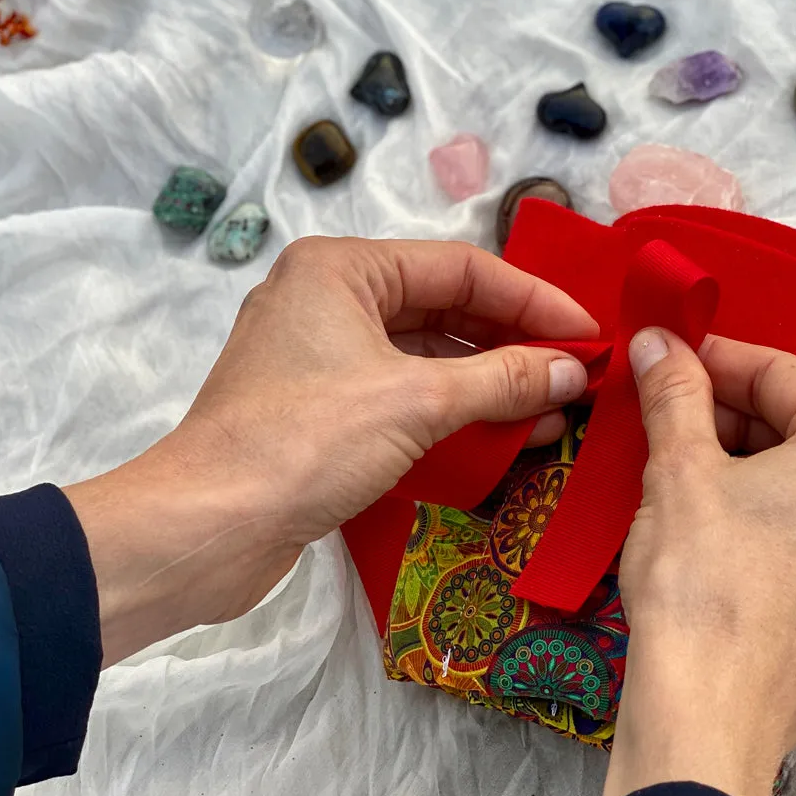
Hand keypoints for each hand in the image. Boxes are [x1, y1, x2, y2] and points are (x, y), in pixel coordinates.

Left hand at [64, 237, 596, 664]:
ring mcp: (321, 354)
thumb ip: (501, 380)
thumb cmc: (305, 442)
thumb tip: (572, 371)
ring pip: (424, 353)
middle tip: (577, 374)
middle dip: (512, 343)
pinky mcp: (319, 407)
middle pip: (443, 308)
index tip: (589, 333)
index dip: (532, 300)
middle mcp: (329, 297)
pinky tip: (504, 433)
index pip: (459, 268)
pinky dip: (451, 410)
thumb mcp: (414, 402)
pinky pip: (401, 392)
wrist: (205, 528)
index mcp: (341, 268)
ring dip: (488, 382)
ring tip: (554, 410)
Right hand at [603, 329, 795, 795]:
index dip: (718, 359)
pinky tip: (718, 549)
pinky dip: (770, 536)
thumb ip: (674, 390)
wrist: (709, 713)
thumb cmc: (702, 578)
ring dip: (750, 477)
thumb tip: (660, 341)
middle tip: (668, 421)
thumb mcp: (679, 465)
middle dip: (731, 420)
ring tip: (686, 482)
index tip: (671, 359)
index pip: (784, 376)